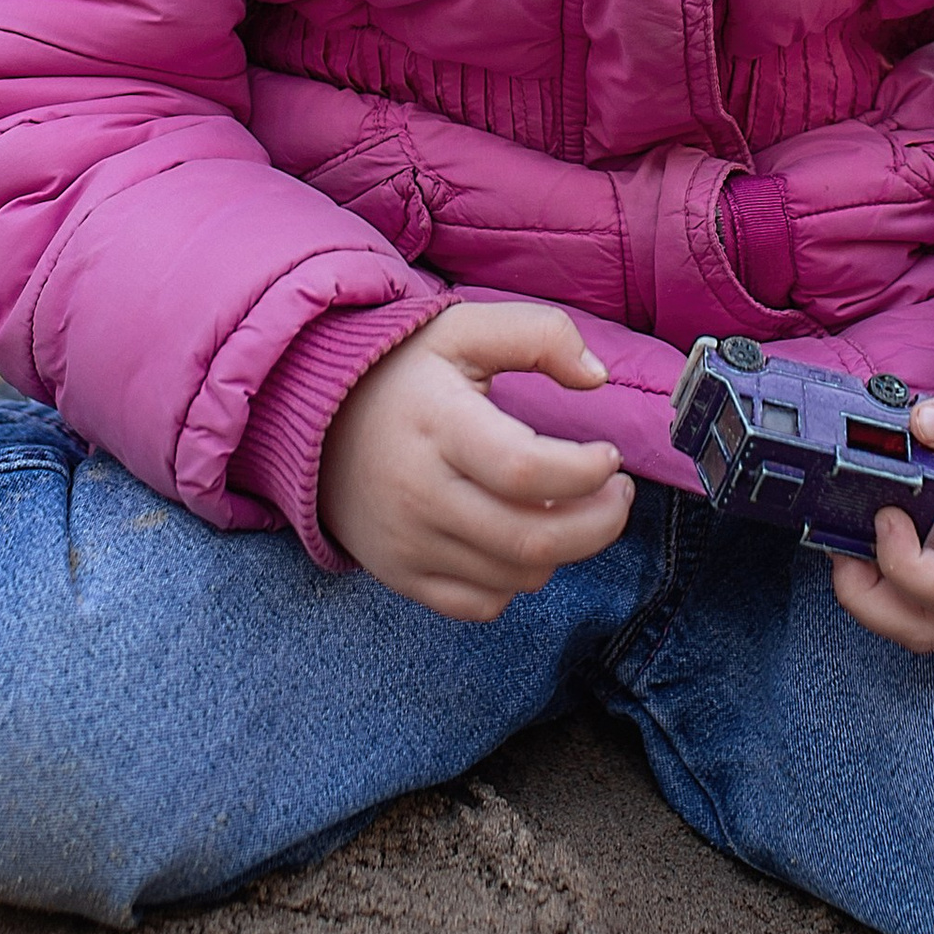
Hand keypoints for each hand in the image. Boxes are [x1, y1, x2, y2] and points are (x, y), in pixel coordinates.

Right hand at [316, 303, 629, 620]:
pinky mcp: (402, 576)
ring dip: (567, 549)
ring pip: (517, 576)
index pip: (523, 470)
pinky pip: (482, 605)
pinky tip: (523, 538)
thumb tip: (596, 377)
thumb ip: (539, 334)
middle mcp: (419, 493)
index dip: (584, 472)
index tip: (609, 456)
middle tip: (618, 493)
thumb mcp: (464, 328)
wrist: (315, 421)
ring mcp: (408, 543)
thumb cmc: (404, 372)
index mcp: (438, 425)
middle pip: (531, 539)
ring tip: (576, 508)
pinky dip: (518, 580)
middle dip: (600, 523)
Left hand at [829, 385, 933, 652]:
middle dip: (870, 598)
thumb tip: (918, 423)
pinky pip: (930, 600)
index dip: (904, 565)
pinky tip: (877, 533)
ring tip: (848, 536)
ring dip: (876, 593)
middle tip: (838, 541)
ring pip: (925, 625)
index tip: (884, 514)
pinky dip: (894, 576)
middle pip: (930, 630)